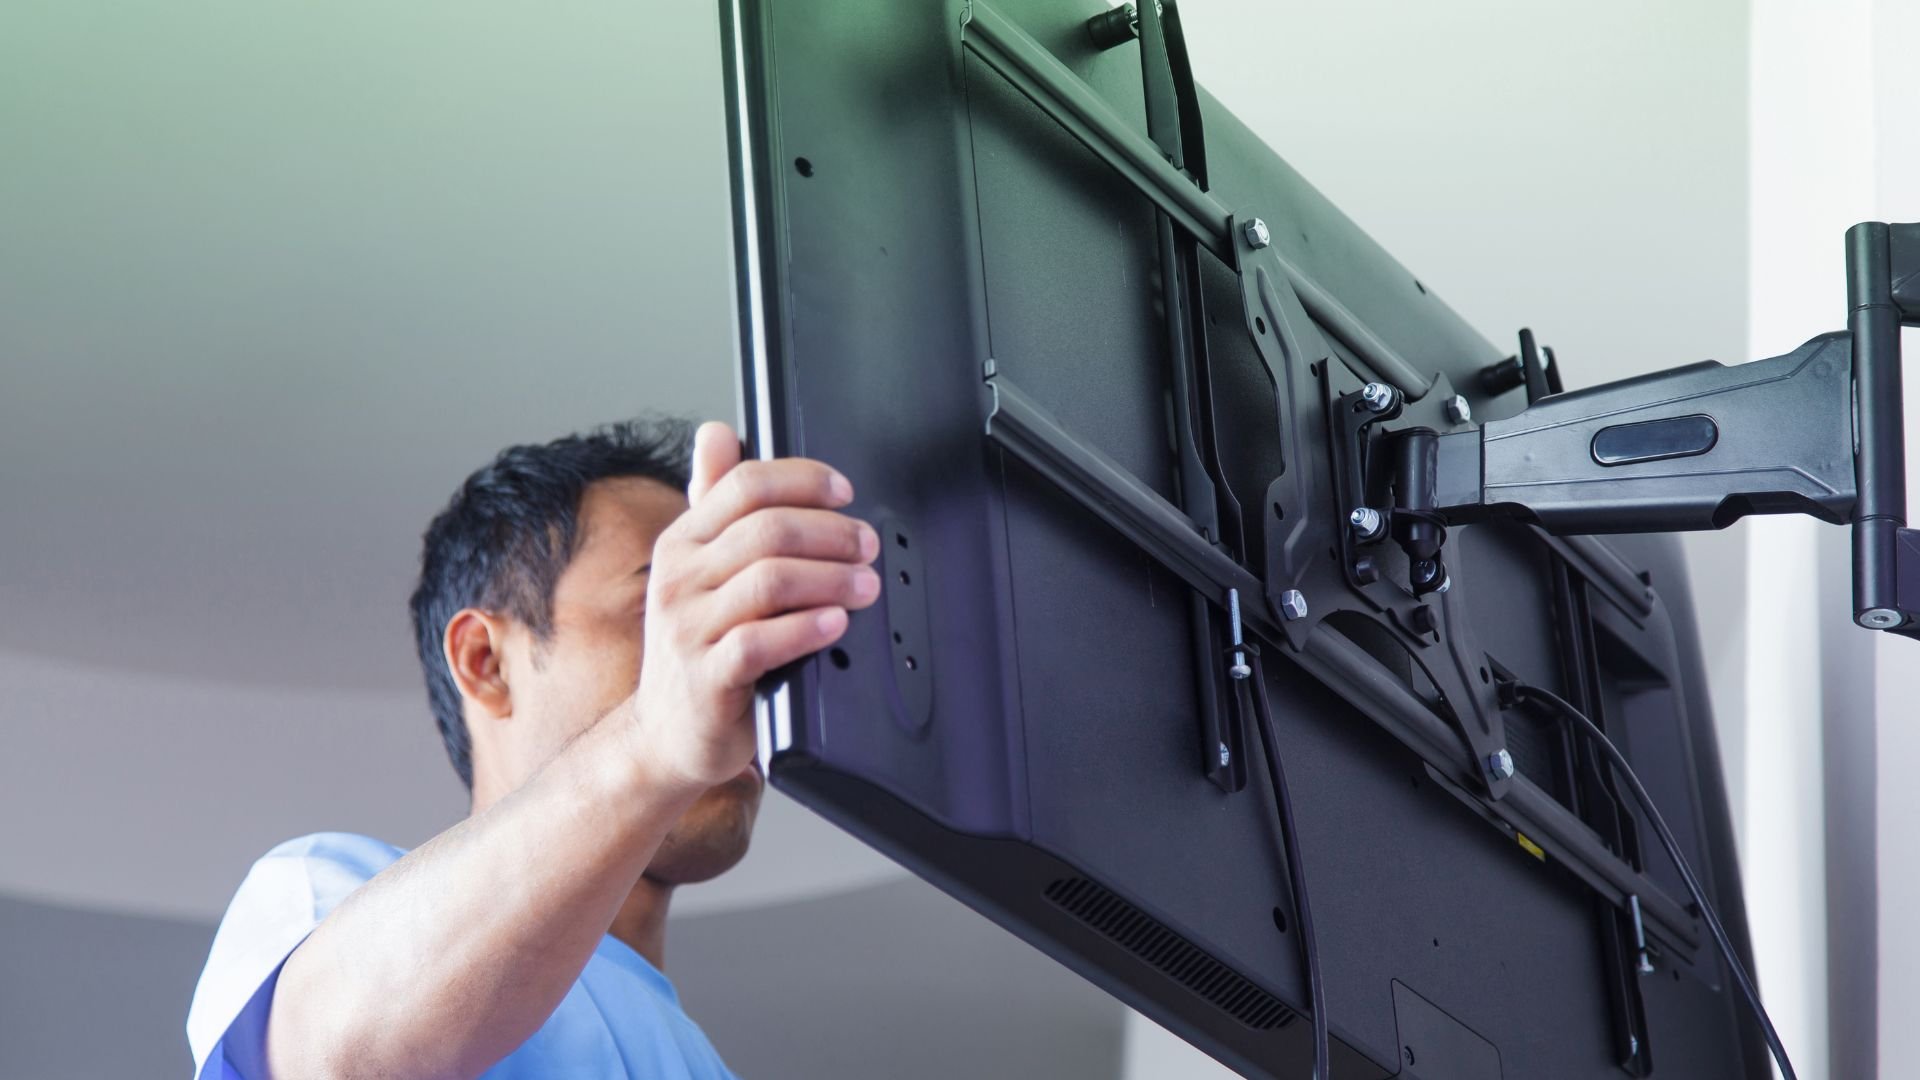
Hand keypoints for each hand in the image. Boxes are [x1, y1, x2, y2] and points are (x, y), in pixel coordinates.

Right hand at [630, 422, 879, 789]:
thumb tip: (717, 432)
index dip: (803, 480)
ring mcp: (688, 629)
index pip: (743, 485)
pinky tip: (836, 624)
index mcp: (682, 542)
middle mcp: (678, 578)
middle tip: (868, 545)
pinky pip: (762, 642)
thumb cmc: (697, 647)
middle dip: (831, 533)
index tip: (845, 492)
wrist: (667, 733)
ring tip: (866, 586)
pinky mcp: (706, 678)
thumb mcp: (698, 570)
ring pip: (770, 580)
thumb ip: (713, 503)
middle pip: (767, 529)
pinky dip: (808, 628)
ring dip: (831, 578)